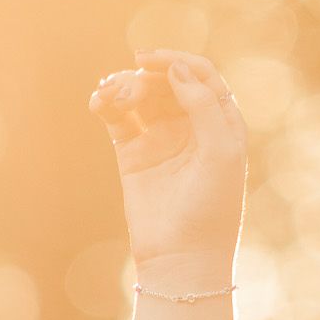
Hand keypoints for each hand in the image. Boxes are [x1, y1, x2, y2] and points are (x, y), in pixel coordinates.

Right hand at [87, 47, 246, 287]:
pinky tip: (99, 101)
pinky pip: (117, 117)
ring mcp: (160, 139)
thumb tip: (177, 70)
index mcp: (220, 123)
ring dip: (124, 85)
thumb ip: (204, 106)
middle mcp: (191, 127)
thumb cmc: (211, 209)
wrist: (181, 258)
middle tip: (131, 92)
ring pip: (140, 94)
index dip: (176, 61)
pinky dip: (106, 102)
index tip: (150, 60)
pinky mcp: (133, 155)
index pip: (200, 75)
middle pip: (167, 81)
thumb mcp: (220, 153)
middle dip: (147, 77)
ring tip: (113, 97)